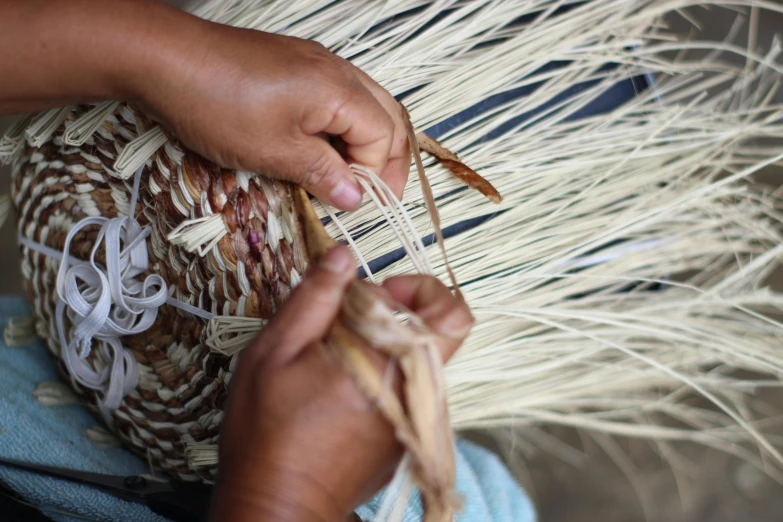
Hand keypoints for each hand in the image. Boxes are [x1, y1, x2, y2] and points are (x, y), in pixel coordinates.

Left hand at [136, 20, 409, 209]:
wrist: (163, 58)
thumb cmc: (217, 104)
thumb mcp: (274, 152)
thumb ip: (323, 174)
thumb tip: (354, 197)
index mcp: (340, 89)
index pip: (382, 137)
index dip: (374, 176)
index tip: (353, 205)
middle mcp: (337, 69)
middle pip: (387, 114)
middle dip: (388, 158)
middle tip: (377, 194)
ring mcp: (315, 62)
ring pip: (365, 103)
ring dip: (366, 141)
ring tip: (352, 176)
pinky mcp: (294, 64)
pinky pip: (337, 95)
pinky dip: (341, 125)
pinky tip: (322, 149)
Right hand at [209, 246, 472, 521]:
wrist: (276, 509)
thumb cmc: (268, 431)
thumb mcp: (274, 352)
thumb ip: (315, 298)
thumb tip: (343, 254)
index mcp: (389, 363)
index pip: (453, 314)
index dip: (424, 290)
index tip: (381, 291)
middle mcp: (414, 392)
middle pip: (439, 334)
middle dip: (400, 312)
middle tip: (352, 318)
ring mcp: (412, 420)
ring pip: (422, 360)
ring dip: (388, 343)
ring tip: (338, 352)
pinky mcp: (403, 439)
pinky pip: (408, 389)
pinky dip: (383, 373)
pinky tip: (340, 384)